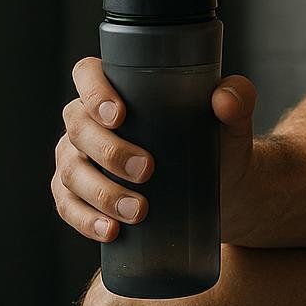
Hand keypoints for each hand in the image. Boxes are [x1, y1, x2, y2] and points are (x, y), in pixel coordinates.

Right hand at [51, 56, 257, 241]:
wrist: (223, 188)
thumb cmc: (218, 142)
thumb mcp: (232, 121)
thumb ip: (238, 99)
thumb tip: (224, 99)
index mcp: (119, 89)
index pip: (87, 74)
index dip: (94, 91)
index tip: (120, 115)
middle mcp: (89, 121)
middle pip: (78, 127)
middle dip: (109, 151)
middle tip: (147, 170)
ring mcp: (79, 158)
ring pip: (71, 170)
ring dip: (102, 193)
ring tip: (139, 211)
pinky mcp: (77, 195)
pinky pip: (67, 206)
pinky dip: (86, 220)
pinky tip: (111, 230)